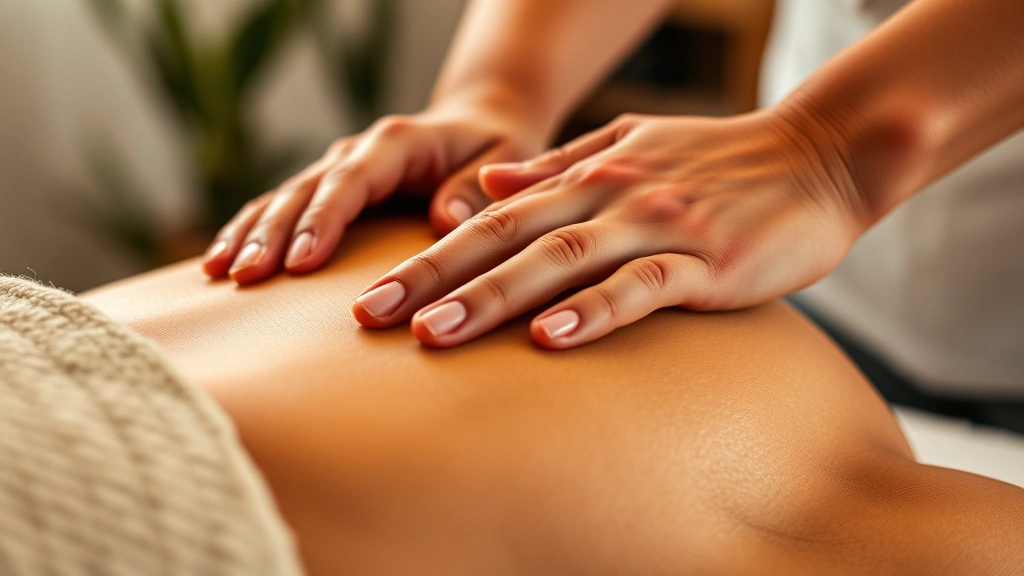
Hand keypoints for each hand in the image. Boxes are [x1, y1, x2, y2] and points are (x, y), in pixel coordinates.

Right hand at [202, 101, 546, 283]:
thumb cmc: (497, 150)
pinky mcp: (327, 190)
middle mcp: (358, 151)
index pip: (351, 180)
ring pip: (282, 198)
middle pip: (305, 190)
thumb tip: (444, 220)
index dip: (323, 219)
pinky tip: (220, 265)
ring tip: (220, 274)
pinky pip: (282, 210)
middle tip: (247, 277)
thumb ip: (476, 189)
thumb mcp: (506, 161)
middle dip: (272, 233)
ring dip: (250, 235)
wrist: (478, 126)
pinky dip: (250, 233)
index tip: (299, 262)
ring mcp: (337, 169)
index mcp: (397, 142)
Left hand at [351, 110, 867, 348]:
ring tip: (435, 335)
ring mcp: (658, 227)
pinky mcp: (707, 262)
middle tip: (371, 318)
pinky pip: (642, 288)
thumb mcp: (630, 146)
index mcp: (589, 176)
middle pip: (507, 240)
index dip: (427, 256)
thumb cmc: (721, 160)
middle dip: (434, 279)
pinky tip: (550, 339)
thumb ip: (558, 166)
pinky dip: (594, 311)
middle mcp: (612, 197)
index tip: (372, 294)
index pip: (490, 219)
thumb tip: (486, 188)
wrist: (820, 155)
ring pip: (561, 262)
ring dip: (494, 297)